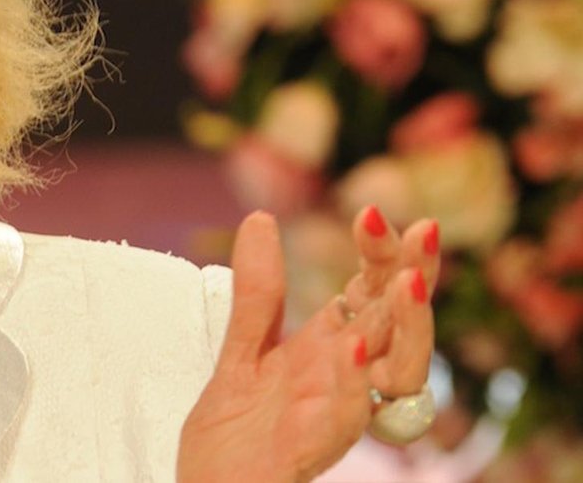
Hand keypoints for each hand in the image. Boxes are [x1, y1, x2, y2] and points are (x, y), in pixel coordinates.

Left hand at [177, 208, 439, 481]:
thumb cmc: (236, 435)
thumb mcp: (241, 352)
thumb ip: (259, 294)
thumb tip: (261, 219)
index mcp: (330, 353)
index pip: (374, 295)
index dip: (383, 255)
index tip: (371, 212)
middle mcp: (345, 382)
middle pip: (399, 327)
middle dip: (414, 279)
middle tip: (423, 233)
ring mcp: (333, 416)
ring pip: (394, 375)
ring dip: (403, 327)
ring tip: (404, 282)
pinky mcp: (306, 449)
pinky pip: (345, 417)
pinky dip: (353, 384)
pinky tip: (351, 350)